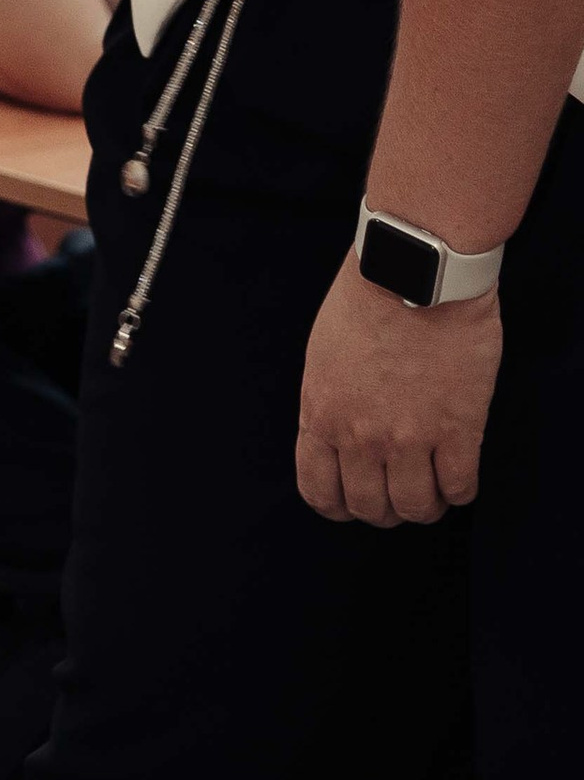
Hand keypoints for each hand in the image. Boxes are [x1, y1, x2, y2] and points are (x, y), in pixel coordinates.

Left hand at [297, 256, 497, 524]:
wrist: (414, 270)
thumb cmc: (367, 297)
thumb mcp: (324, 354)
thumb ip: (330, 404)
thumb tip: (340, 440)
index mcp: (321, 413)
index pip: (319, 491)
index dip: (339, 505)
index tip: (356, 499)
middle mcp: (360, 435)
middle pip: (370, 508)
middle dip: (385, 508)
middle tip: (400, 488)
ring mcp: (409, 437)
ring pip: (416, 508)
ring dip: (425, 504)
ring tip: (432, 483)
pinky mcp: (458, 430)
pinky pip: (460, 489)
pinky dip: (459, 489)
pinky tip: (458, 468)